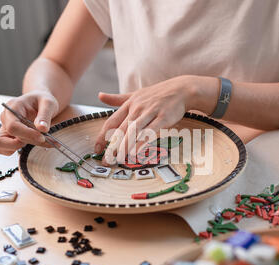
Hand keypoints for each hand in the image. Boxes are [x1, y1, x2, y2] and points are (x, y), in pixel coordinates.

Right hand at [0, 91, 58, 154]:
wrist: (40, 102)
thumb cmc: (42, 101)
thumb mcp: (48, 103)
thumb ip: (45, 115)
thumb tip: (42, 129)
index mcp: (13, 107)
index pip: (13, 126)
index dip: (27, 134)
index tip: (42, 137)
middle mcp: (5, 118)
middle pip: (4, 138)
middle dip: (23, 142)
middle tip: (41, 139)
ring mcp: (5, 128)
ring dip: (16, 148)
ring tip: (35, 141)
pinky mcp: (8, 136)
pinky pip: (3, 149)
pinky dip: (16, 151)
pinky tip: (31, 144)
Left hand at [95, 75, 215, 164]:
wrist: (181, 89)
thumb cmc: (157, 94)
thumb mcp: (135, 94)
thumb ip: (117, 99)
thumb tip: (99, 95)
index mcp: (129, 104)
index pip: (112, 121)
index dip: (103, 136)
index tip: (97, 149)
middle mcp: (137, 108)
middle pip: (121, 130)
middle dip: (112, 147)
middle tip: (106, 160)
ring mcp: (150, 112)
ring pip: (134, 131)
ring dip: (125, 146)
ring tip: (119, 160)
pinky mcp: (163, 117)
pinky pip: (150, 131)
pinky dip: (142, 142)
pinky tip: (136, 152)